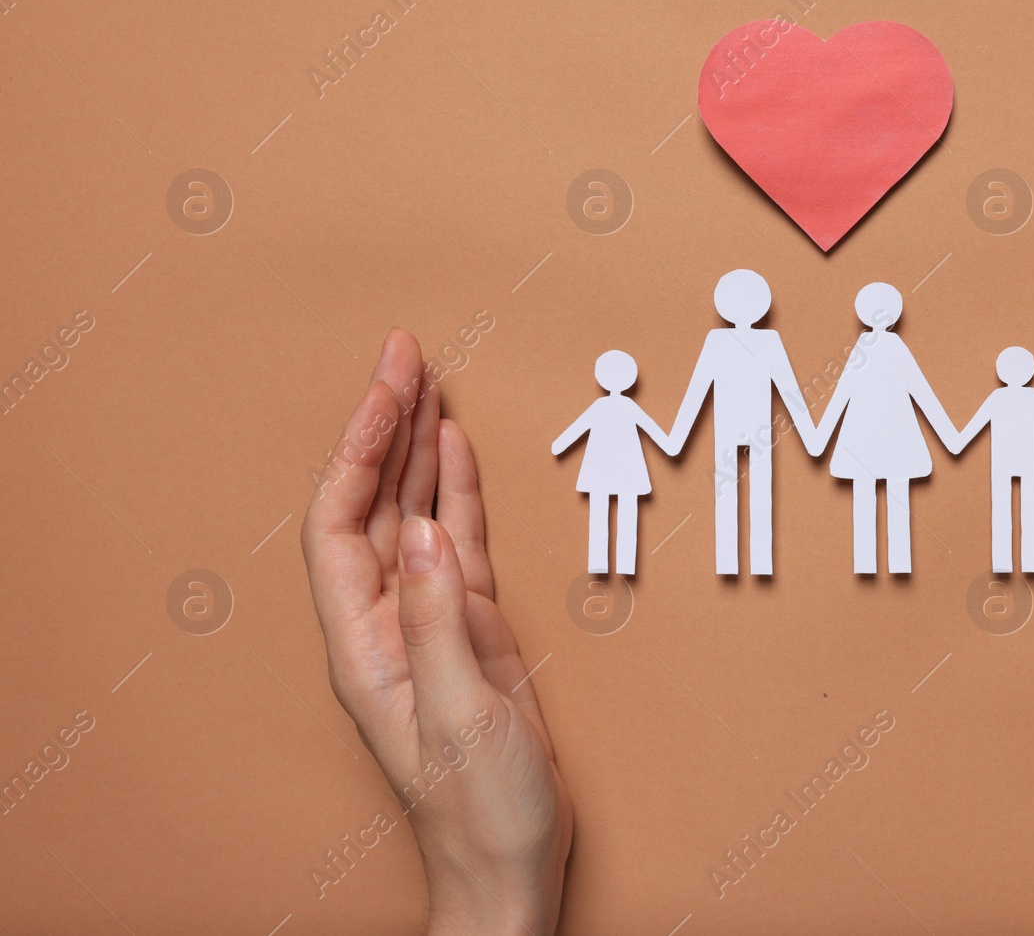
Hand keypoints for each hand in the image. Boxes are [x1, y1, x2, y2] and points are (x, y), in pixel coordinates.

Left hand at [301, 329, 571, 935]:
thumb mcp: (460, 716)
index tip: (388, 389)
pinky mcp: (470, 626)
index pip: (341, 524)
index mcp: (365, 643)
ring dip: (418, 446)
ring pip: (415, 511)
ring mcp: (429, 619)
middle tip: (404, 353)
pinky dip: (459, 489)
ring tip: (428, 380)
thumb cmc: (478, 810)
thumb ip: (438, 623)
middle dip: (385, 425)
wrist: (509, 864)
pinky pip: (459, 540)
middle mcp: (387, 620)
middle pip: (372, 503)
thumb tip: (428, 533)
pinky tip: (457, 448)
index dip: (358, 452)